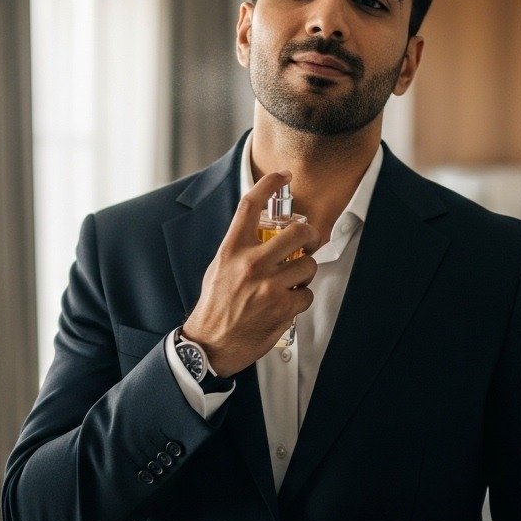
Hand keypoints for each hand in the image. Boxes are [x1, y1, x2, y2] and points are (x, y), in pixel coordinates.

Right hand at [182, 170, 319, 377]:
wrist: (210, 344)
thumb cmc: (214, 306)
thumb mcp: (218, 267)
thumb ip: (240, 249)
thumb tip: (262, 233)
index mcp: (232, 250)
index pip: (250, 205)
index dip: (269, 184)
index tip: (282, 176)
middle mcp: (251, 263)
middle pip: (297, 232)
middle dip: (311, 234)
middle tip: (310, 240)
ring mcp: (269, 285)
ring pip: (309, 265)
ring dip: (306, 272)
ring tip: (293, 281)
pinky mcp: (282, 307)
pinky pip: (306, 294)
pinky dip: (300, 298)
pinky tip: (287, 303)